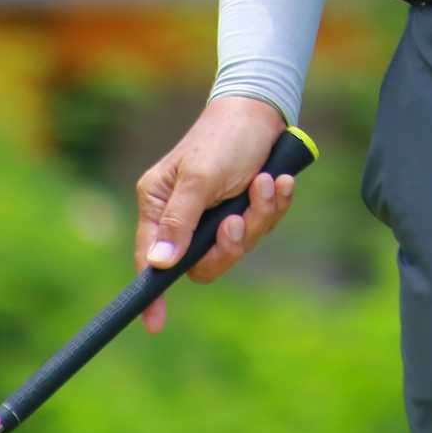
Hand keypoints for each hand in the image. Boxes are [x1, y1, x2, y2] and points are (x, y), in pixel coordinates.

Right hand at [133, 95, 296, 330]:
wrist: (265, 109)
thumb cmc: (225, 137)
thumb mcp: (200, 178)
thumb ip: (180, 222)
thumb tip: (157, 264)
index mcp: (159, 203)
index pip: (151, 259)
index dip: (153, 293)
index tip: (156, 324)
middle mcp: (183, 214)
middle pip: (202, 261)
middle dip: (232, 242)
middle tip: (241, 216)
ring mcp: (214, 213)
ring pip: (237, 245)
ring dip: (259, 216)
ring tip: (268, 182)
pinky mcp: (243, 207)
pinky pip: (260, 227)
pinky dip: (273, 206)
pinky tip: (280, 181)